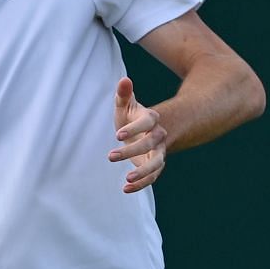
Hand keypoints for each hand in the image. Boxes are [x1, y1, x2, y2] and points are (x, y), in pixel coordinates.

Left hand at [109, 76, 168, 193]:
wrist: (140, 134)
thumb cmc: (129, 118)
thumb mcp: (124, 106)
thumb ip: (123, 94)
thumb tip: (124, 80)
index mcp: (151, 119)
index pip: (148, 122)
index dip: (135, 128)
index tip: (117, 135)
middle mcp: (158, 136)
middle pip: (151, 143)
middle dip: (132, 150)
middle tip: (110, 156)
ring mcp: (158, 152)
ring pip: (156, 163)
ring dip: (142, 172)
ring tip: (126, 179)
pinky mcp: (155, 166)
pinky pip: (152, 177)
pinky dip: (141, 184)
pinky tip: (125, 188)